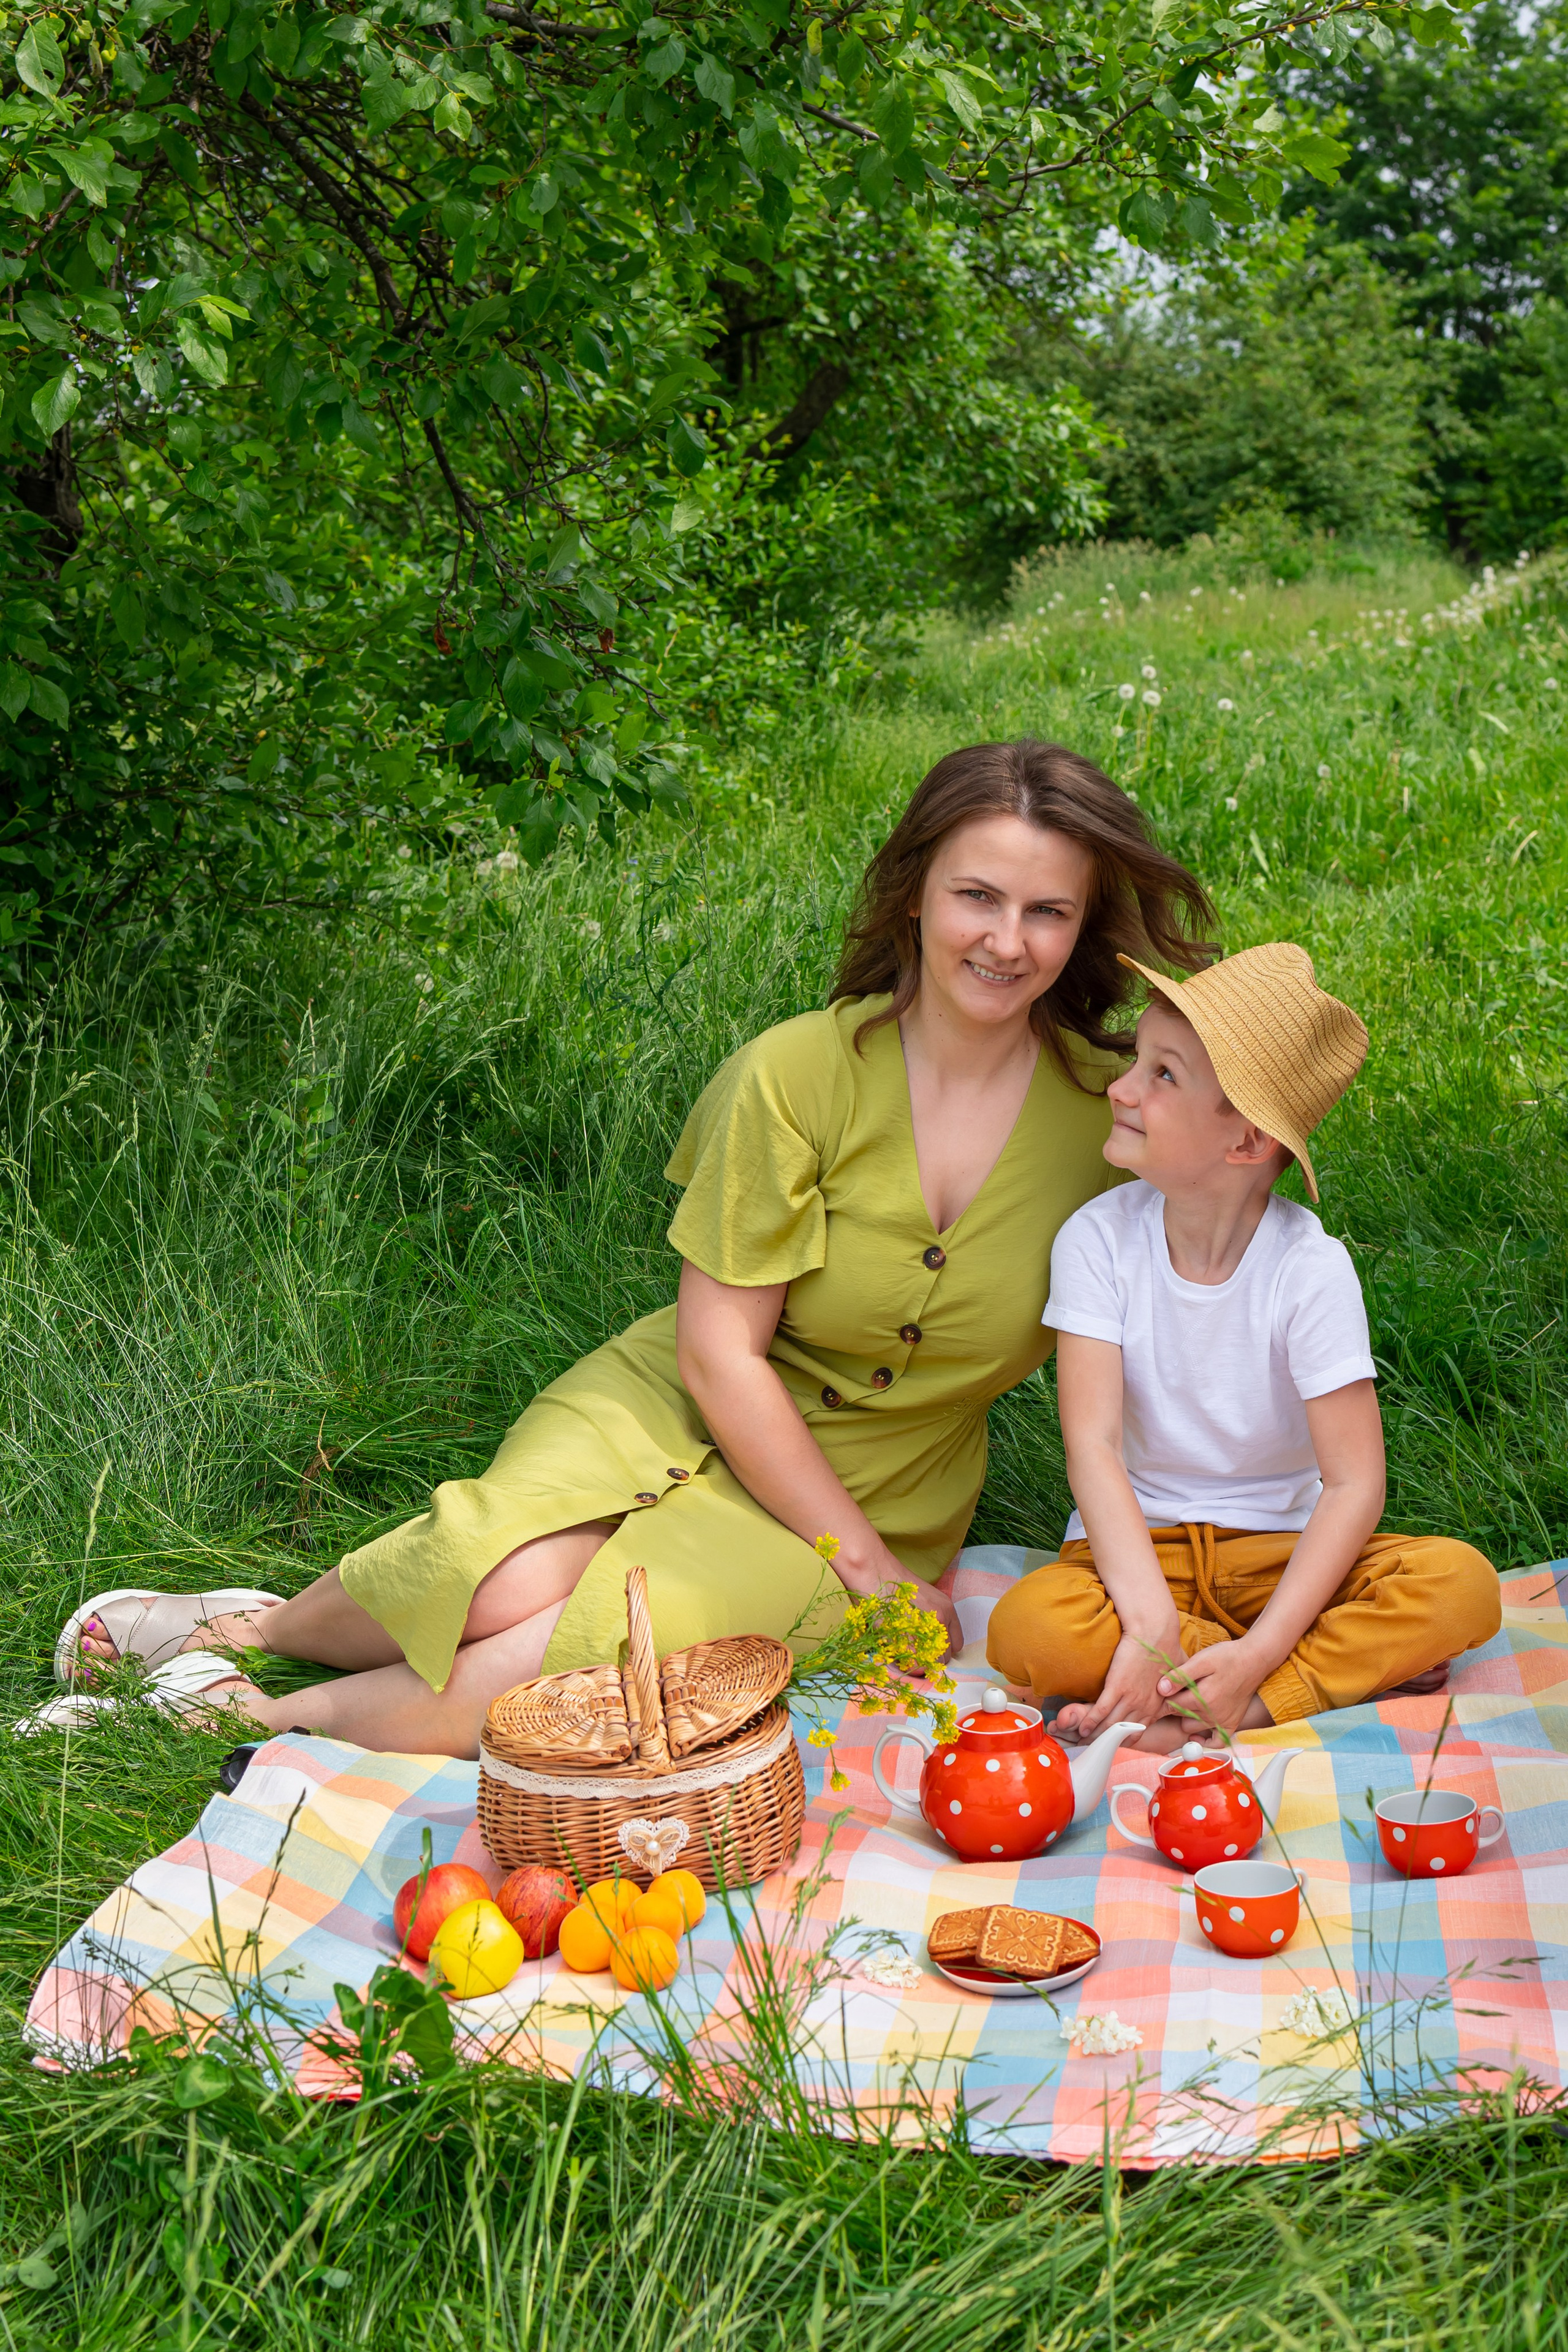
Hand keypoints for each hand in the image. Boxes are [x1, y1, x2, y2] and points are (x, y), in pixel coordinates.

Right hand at [834, 1547, 960, 1662]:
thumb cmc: (891, 1583)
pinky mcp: (911, 1639)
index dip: (941, 1650)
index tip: (928, 1651)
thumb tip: (926, 1643)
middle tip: (913, 1654)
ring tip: (905, 1654)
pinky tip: (898, 1655)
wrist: (875, 1571)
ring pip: (933, 1663)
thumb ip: (929, 1619)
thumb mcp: (921, 1598)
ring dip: (920, 1664)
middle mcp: (943, 1620)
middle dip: (931, 1659)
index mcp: (947, 1609)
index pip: (956, 1643)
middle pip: (946, 1656)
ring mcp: (927, 1630)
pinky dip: (909, 1666)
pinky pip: (917, 1665)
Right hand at [1051, 1626, 1180, 1744]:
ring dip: (1097, 1734)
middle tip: (1095, 1747)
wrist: (1154, 1631)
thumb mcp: (1178, 1673)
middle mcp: (1144, 1706)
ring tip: (1085, 1740)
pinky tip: (1083, 1727)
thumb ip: (1175, 1685)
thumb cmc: (1167, 1646)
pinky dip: (1091, 1720)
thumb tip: (1179, 1687)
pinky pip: (1101, 1710)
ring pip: (1111, 1724)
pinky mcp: (1116, 1686)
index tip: (1115, 1744)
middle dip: (1108, 1742)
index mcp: (1158, 1704)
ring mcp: (1130, 1697)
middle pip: (1123, 1731)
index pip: (1140, 1730)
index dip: (1126, 1739)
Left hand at [1156, 1638, 1264, 1735]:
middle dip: (1172, 1706)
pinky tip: (1198, 1729)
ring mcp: (1222, 1721)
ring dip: (1185, 1718)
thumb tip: (1160, 1689)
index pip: (1170, 1705)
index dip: (1161, 1698)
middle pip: (1179, 1717)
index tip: (1157, 1693)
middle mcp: (1212, 1714)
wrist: (1253, 1660)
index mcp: (1201, 1698)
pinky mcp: (1232, 1723)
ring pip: (1191, 1728)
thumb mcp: (1201, 1660)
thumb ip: (1180, 1675)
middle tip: (1174, 1692)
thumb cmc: (1226, 1657)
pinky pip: (1216, 1741)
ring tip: (1186, 1702)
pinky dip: (1205, 1738)